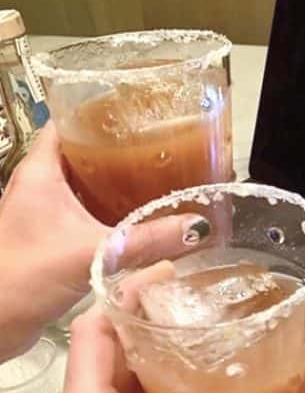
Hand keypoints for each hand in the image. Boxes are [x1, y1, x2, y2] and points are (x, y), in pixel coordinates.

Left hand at [0, 124, 214, 360]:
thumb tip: (196, 227)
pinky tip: (138, 227)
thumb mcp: (91, 253)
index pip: (66, 124)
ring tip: (157, 183)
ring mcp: (42, 216)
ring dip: (115, 186)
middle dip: (118, 152)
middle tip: (159, 151)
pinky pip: (85, 218)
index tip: (134, 114)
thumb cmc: (20, 278)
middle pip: (81, 155)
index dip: (97, 114)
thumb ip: (145, 240)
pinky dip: (109, 217)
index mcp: (39, 173)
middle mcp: (38, 188)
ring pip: (84, 188)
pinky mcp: (50, 244)